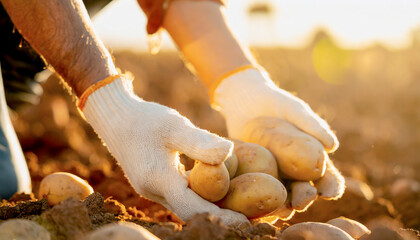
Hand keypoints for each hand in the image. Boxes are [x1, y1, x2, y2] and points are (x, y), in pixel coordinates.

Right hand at [82, 77, 247, 225]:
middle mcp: (153, 191)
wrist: (115, 117)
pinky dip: (198, 196)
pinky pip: (179, 195)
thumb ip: (200, 142)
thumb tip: (229, 152)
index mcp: (158, 179)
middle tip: (248, 218)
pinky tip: (216, 190)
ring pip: (185, 205)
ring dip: (210, 207)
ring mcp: (151, 189)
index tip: (245, 222)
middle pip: (191, 211)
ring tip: (237, 206)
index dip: (221, 217)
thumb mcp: (174, 125)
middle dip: (219, 216)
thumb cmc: (145, 118)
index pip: (194, 207)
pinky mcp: (153, 183)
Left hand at [213, 67, 344, 215]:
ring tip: (283, 209)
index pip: (327, 177)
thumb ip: (312, 125)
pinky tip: (259, 206)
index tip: (329, 192)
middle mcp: (294, 171)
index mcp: (311, 158)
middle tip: (302, 201)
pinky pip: (257, 189)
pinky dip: (259, 199)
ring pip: (282, 195)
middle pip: (304, 190)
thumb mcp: (294, 111)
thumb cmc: (276, 103)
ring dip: (283, 205)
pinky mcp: (252, 174)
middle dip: (305, 198)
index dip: (331, 187)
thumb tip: (332, 147)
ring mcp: (273, 174)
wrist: (244, 99)